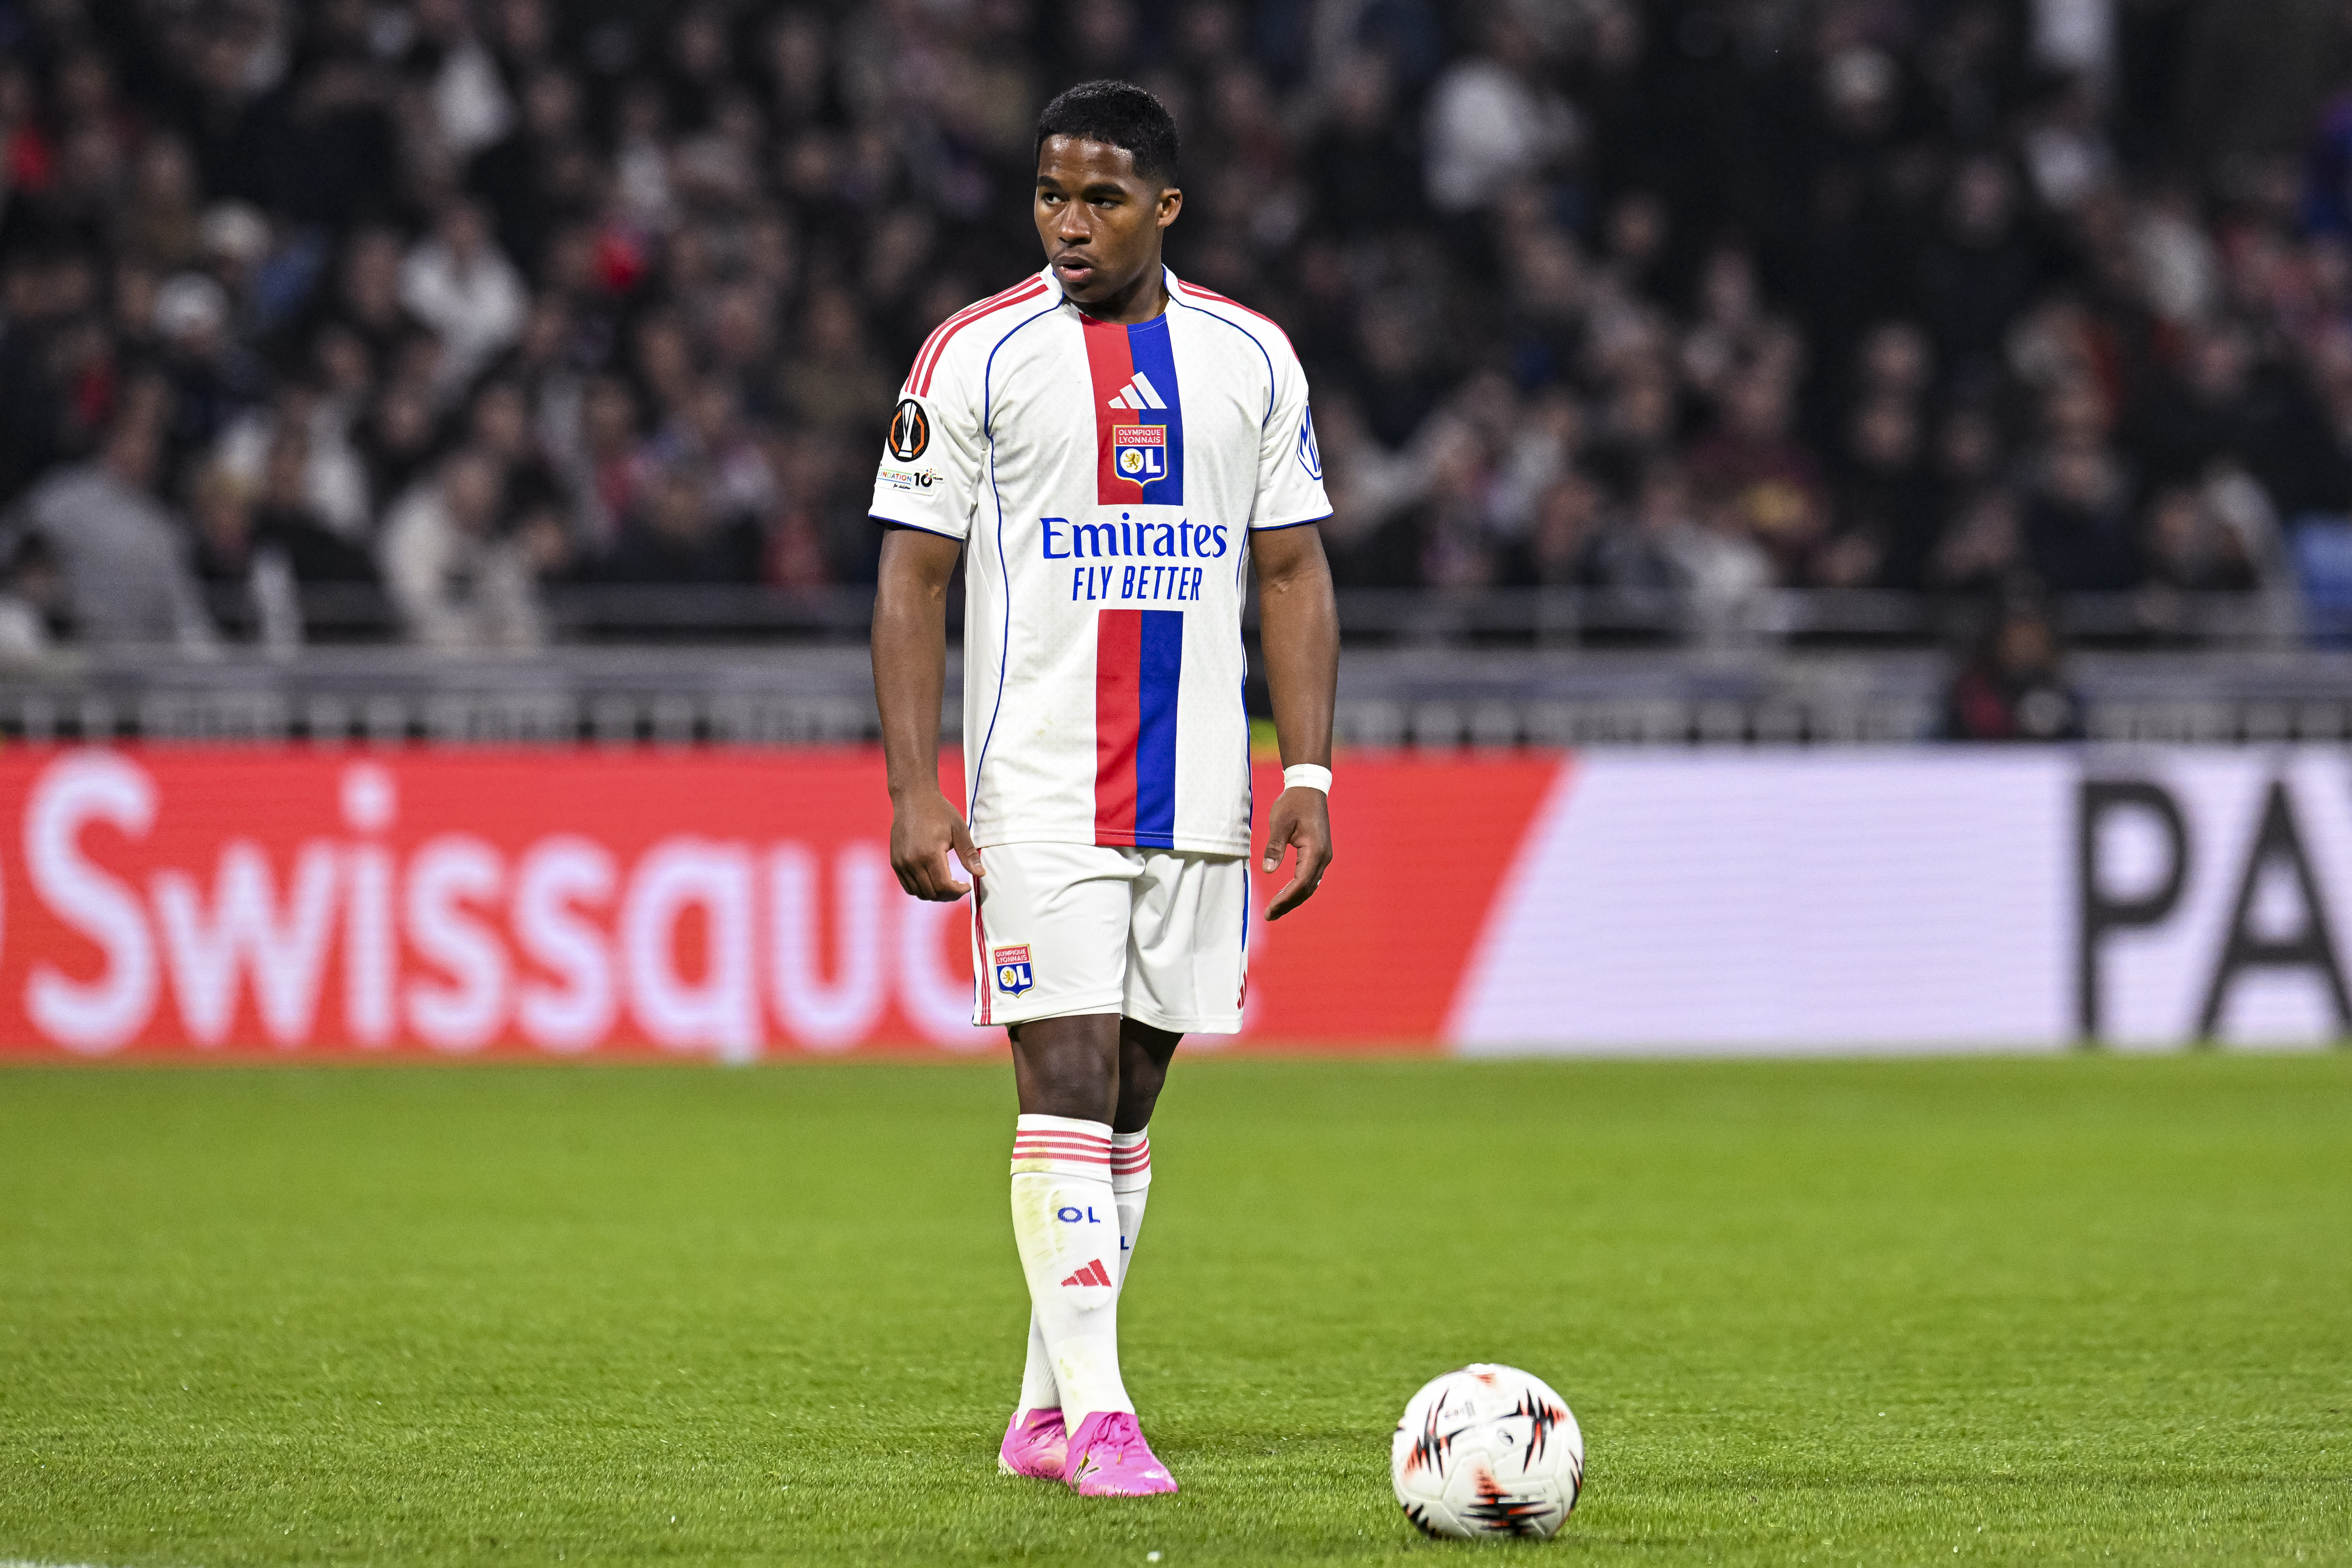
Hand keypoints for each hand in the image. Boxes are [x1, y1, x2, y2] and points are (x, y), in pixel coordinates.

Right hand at [890, 788, 982, 899]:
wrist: (913, 798)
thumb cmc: (939, 811)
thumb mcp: (959, 830)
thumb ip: (969, 854)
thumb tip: (981, 874)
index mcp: (930, 853)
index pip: (944, 886)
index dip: (958, 892)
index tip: (966, 886)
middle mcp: (912, 861)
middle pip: (932, 893)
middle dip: (949, 895)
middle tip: (958, 887)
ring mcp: (901, 863)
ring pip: (918, 893)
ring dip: (935, 894)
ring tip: (946, 885)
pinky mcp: (895, 862)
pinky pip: (908, 886)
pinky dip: (921, 889)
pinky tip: (932, 880)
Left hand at [1259, 785, 1331, 920]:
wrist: (1309, 789)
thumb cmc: (1293, 803)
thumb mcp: (1279, 822)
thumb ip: (1274, 846)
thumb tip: (1267, 870)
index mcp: (1315, 850)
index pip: (1301, 882)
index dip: (1285, 898)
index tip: (1270, 908)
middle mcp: (1323, 857)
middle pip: (1306, 889)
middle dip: (1288, 904)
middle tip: (1269, 916)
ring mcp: (1323, 857)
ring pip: (1309, 886)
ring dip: (1292, 899)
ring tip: (1274, 911)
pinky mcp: (1319, 855)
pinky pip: (1309, 878)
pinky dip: (1297, 889)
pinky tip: (1284, 895)